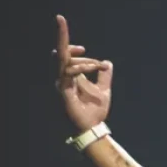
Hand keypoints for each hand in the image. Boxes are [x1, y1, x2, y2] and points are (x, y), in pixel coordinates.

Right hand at [54, 14, 113, 130]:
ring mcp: (61, 83)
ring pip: (63, 60)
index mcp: (70, 77)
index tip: (83, 49)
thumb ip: (104, 77)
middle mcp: (63, 78)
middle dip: (63, 39)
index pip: (64, 56)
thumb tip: (108, 63)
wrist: (92, 127)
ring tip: (98, 67)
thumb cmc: (94, 111)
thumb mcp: (103, 90)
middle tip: (83, 49)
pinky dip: (81, 67)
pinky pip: (68, 72)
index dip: (69, 47)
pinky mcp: (63, 89)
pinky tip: (94, 68)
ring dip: (84, 60)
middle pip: (58, 53)